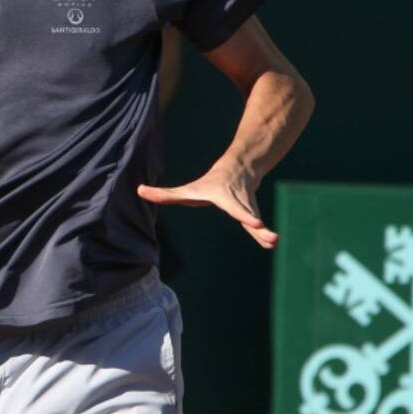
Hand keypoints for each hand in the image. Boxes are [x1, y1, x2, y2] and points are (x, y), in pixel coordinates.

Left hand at [137, 166, 277, 249]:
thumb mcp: (186, 190)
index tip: (244, 215)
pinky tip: (271, 243)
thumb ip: (164, 193)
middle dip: (251, 217)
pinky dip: (263, 235)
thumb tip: (139, 190)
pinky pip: (258, 227)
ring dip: (263, 231)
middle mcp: (235, 200)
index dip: (231, 208)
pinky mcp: (251, 214)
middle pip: (242, 210)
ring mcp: (246, 207)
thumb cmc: (207, 185)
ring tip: (273, 240)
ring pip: (253, 219)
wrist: (238, 170)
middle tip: (259, 225)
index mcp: (220, 194)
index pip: (224, 203)